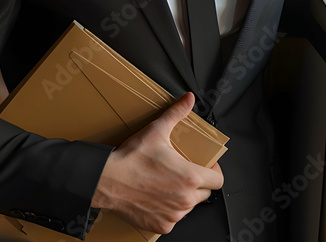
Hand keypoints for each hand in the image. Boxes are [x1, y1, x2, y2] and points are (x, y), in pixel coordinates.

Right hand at [91, 92, 223, 233]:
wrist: (107, 180)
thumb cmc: (131, 159)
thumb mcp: (156, 131)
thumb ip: (176, 114)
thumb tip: (188, 99)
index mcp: (190, 177)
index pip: (218, 180)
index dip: (214, 171)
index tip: (207, 166)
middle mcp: (185, 199)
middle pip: (205, 193)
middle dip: (198, 183)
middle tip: (183, 171)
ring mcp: (174, 215)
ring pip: (189, 206)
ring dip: (183, 196)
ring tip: (168, 183)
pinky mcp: (162, 225)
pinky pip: (173, 218)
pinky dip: (168, 210)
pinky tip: (157, 197)